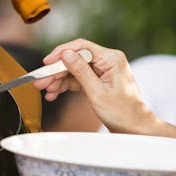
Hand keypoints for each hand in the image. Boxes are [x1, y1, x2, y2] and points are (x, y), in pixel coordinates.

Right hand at [33, 39, 158, 133]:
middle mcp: (107, 61)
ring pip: (73, 70)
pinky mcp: (98, 81)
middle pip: (75, 59)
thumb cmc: (122, 113)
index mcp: (111, 59)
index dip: (61, 53)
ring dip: (58, 80)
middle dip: (56, 71)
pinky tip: (54, 93)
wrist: (134, 128)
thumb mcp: (97, 92)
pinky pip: (77, 79)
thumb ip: (80, 72)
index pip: (81, 47)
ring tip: (45, 90)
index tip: (47, 63)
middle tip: (40, 81)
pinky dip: (65, 86)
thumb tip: (66, 55)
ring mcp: (102, 71)